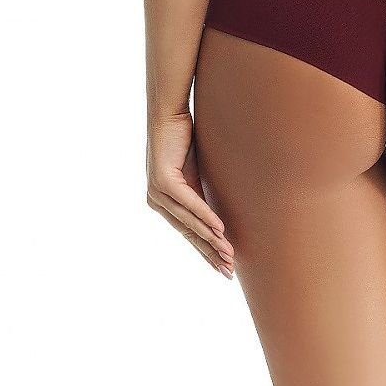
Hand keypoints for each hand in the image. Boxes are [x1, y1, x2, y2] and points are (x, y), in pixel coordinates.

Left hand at [146, 111, 234, 278]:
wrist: (168, 112)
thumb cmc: (182, 138)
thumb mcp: (194, 171)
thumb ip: (200, 192)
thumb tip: (218, 209)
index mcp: (164, 202)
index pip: (189, 232)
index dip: (207, 251)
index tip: (224, 267)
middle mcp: (157, 201)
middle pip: (189, 234)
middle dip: (210, 254)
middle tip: (228, 272)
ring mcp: (157, 192)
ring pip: (189, 223)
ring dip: (211, 240)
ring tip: (228, 254)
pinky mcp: (163, 181)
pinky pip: (188, 204)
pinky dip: (205, 217)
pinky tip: (219, 229)